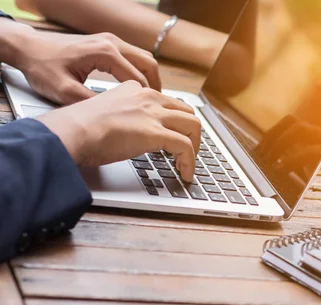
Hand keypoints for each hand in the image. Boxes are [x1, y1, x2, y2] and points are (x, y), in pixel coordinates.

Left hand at [17, 31, 160, 104]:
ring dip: (150, 77)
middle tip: (160, 106)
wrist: (29, 49)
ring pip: (143, 58)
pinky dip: (140, 71)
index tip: (153, 115)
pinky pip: (133, 56)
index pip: (138, 79)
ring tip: (152, 98)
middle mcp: (111, 42)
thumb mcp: (66, 93)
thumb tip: (116, 115)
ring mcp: (110, 40)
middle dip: (156, 86)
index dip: (147, 99)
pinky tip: (138, 87)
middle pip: (148, 63)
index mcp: (105, 53)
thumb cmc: (43, 67)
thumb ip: (94, 103)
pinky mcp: (106, 42)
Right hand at [37, 81, 199, 181]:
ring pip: (193, 126)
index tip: (173, 134)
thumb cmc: (79, 127)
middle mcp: (148, 97)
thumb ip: (122, 118)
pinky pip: (186, 147)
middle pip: (186, 111)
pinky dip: (190, 162)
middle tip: (187, 150)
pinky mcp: (156, 132)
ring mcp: (153, 114)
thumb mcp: (104, 113)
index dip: (174, 120)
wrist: (72, 131)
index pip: (166, 101)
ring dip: (195, 147)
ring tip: (188, 163)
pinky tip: (185, 174)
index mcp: (134, 89)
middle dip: (191, 132)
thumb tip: (129, 134)